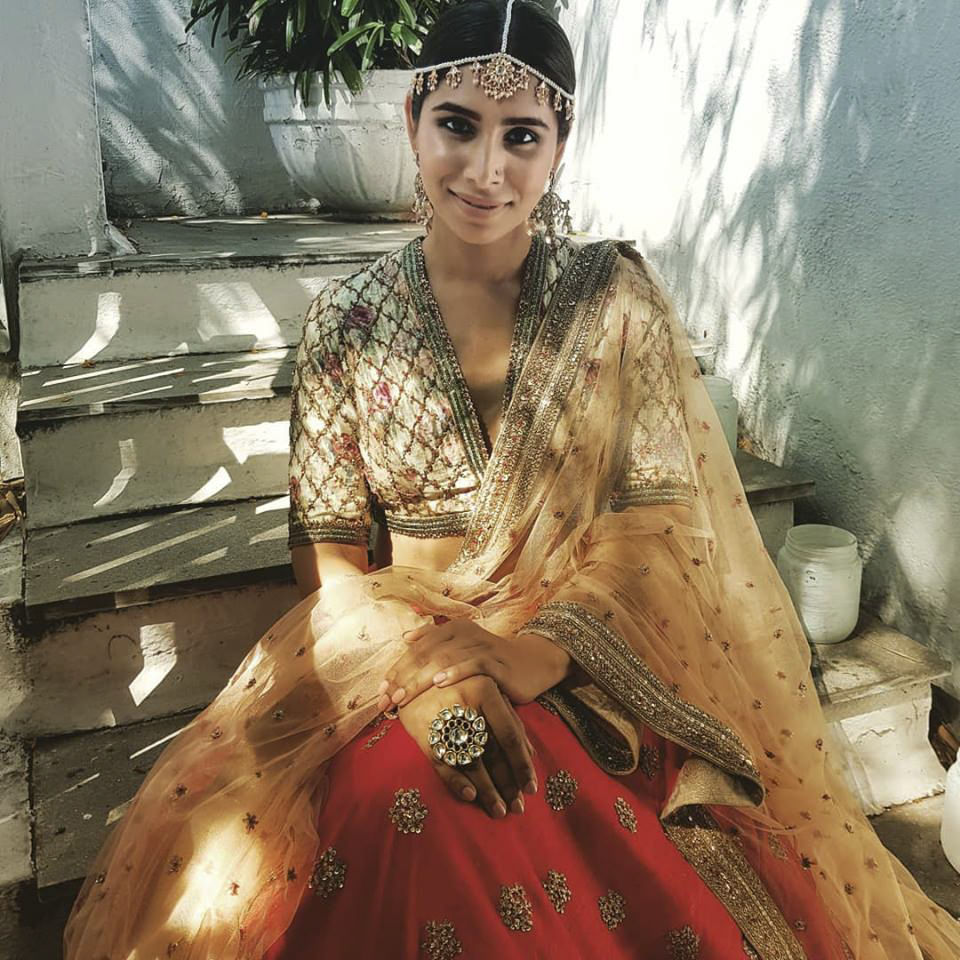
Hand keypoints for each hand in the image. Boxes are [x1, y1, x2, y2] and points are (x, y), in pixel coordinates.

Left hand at [376, 619, 570, 712]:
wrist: (532, 664)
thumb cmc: (491, 663)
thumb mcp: (461, 653)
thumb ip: (434, 645)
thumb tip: (405, 638)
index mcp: (452, 629)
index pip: (416, 649)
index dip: (396, 669)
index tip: (379, 692)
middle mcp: (464, 633)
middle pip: (425, 654)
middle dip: (402, 678)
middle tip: (386, 699)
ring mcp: (481, 645)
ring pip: (444, 659)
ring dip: (420, 679)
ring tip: (403, 696)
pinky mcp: (497, 660)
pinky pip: (473, 663)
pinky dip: (455, 671)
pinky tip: (440, 683)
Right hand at [398, 675, 537, 818]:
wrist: (414, 673)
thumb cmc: (461, 684)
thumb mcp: (487, 690)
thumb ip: (510, 718)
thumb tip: (531, 754)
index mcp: (485, 689)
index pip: (510, 735)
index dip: (522, 764)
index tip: (532, 788)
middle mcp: (465, 703)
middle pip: (492, 752)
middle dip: (507, 784)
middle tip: (518, 807)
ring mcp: (443, 718)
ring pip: (470, 761)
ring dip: (486, 790)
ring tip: (499, 810)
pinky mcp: (423, 732)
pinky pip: (442, 761)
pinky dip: (456, 781)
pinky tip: (470, 796)